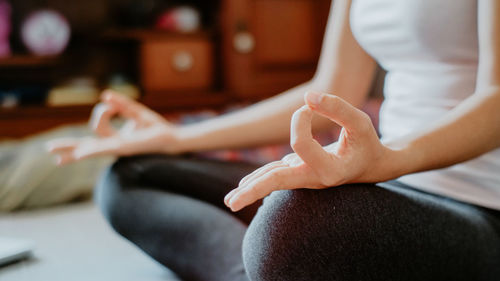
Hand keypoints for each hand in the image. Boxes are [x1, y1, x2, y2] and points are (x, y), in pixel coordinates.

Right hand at [47, 90, 178, 164]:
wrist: (173, 138)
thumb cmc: (156, 127)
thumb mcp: (136, 112)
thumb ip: (120, 104)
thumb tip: (104, 96)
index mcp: (116, 138)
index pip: (97, 127)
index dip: (101, 111)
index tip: (111, 103)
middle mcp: (114, 145)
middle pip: (86, 146)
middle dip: (69, 147)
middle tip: (49, 151)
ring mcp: (117, 148)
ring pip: (91, 148)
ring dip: (75, 149)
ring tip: (57, 156)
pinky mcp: (124, 148)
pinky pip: (103, 149)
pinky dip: (89, 151)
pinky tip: (77, 155)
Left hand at [224, 91, 397, 211]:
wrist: (372, 166)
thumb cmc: (367, 143)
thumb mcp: (360, 122)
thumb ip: (337, 108)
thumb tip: (307, 97)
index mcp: (330, 171)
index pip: (300, 144)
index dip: (300, 119)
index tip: (310, 105)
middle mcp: (314, 179)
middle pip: (278, 183)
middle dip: (253, 190)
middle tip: (230, 203)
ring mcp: (305, 179)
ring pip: (273, 182)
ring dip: (250, 189)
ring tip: (229, 201)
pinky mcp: (300, 174)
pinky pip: (276, 176)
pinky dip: (260, 179)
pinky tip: (242, 187)